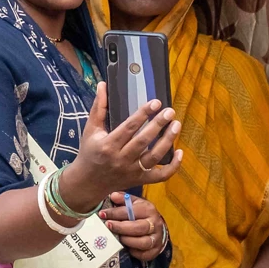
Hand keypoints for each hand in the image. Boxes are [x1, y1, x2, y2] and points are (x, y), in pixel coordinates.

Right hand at [56, 83, 182, 211]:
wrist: (88, 182)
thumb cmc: (90, 152)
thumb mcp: (90, 130)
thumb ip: (98, 107)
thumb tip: (103, 85)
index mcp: (108, 145)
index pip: (129, 128)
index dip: (143, 114)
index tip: (156, 103)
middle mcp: (120, 159)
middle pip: (143, 141)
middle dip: (158, 124)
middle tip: (170, 112)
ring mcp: (132, 171)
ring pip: (154, 157)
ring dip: (168, 140)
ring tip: (176, 125)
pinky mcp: (140, 180)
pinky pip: (160, 176)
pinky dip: (173, 166)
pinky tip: (180, 152)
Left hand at [99, 194, 168, 262]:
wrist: (156, 228)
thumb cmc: (140, 215)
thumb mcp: (134, 203)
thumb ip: (124, 199)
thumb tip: (113, 196)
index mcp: (148, 210)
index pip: (131, 211)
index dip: (115, 213)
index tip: (102, 214)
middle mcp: (155, 224)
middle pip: (138, 227)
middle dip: (121, 227)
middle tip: (108, 226)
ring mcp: (156, 238)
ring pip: (143, 242)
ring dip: (127, 241)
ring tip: (117, 238)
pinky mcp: (155, 251)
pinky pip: (144, 254)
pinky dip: (134, 252)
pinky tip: (125, 248)